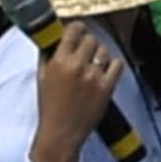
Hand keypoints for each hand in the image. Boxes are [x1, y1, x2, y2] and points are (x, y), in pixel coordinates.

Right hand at [28, 23, 124, 161]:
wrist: (61, 133)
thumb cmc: (50, 106)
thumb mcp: (42, 77)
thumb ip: (49, 55)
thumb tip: (56, 36)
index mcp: (59, 61)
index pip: (74, 30)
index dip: (78, 29)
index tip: (79, 31)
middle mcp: (77, 66)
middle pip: (91, 39)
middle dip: (88, 44)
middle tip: (85, 53)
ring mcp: (94, 76)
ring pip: (105, 51)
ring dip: (100, 56)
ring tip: (92, 67)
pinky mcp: (107, 87)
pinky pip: (118, 64)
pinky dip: (112, 66)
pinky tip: (105, 73)